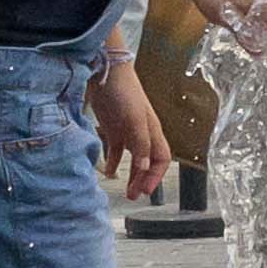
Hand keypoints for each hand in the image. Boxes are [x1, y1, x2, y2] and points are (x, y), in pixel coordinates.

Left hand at [89, 61, 170, 194]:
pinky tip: (108, 172)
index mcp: (152, 131)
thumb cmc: (124, 92)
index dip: (155, 176)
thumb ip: (140, 144)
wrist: (105, 71)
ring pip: (134, 158)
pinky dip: (113, 162)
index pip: (161, 159)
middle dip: (143, 180)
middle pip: (148, 162)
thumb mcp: (134, 119)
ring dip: (131, 174)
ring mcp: (127, 130)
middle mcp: (142, 133)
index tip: (146, 191)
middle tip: (133, 196)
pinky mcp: (112, 127)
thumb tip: (145, 168)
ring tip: (125, 189)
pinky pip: (116, 150)